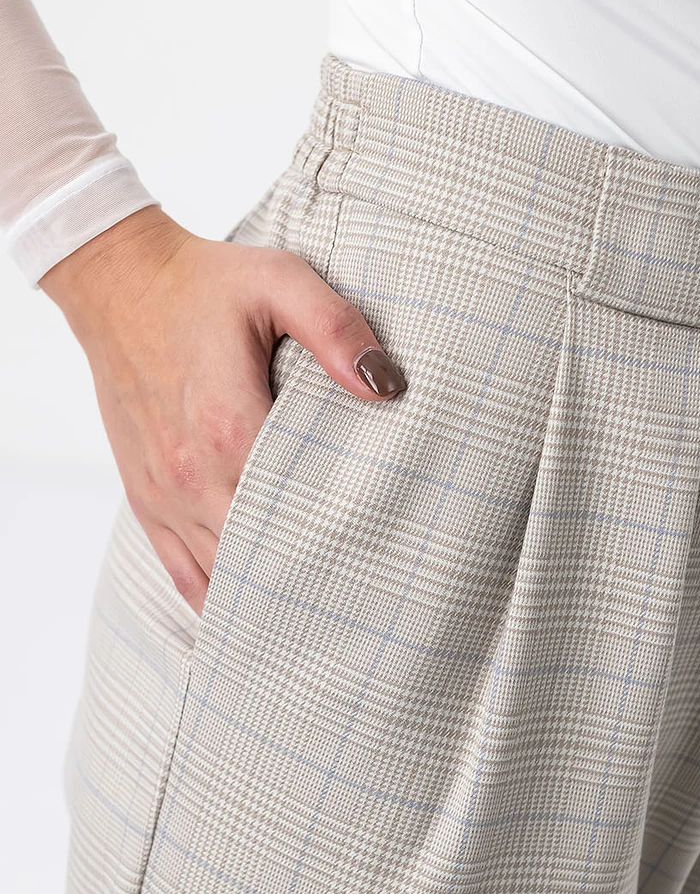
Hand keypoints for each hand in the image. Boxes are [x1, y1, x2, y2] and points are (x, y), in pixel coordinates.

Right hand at [40, 205, 406, 618]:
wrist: (118, 283)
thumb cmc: (205, 283)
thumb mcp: (280, 281)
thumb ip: (337, 331)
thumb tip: (388, 386)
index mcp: (231, 425)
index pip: (298, 509)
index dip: (342, 537)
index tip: (382, 557)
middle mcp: (193, 474)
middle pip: (262, 553)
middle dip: (311, 573)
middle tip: (363, 596)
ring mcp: (165, 494)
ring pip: (222, 575)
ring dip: (266, 593)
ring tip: (317, 610)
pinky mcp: (145, 499)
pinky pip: (181, 572)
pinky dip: (217, 598)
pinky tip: (250, 612)